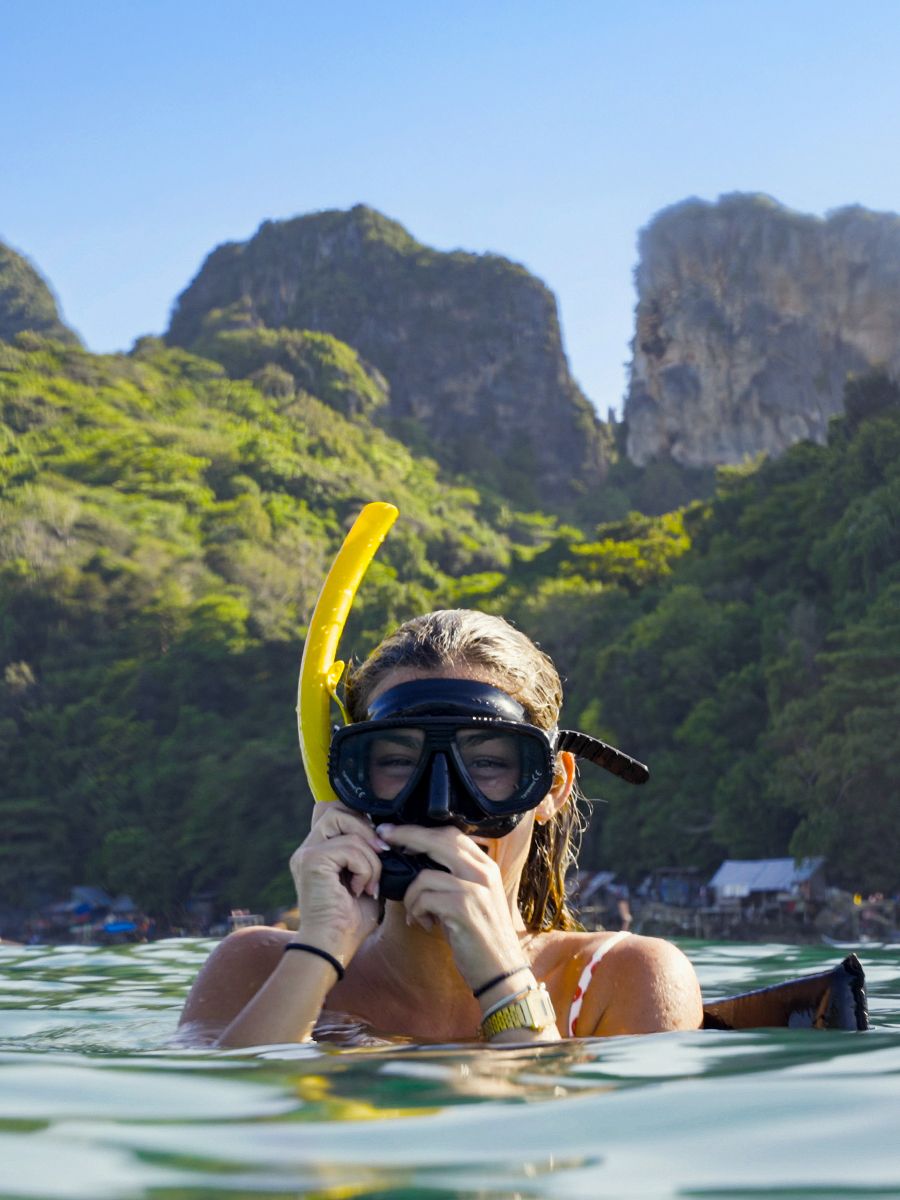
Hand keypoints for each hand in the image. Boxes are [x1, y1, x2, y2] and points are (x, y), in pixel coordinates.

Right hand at [290, 802, 388, 957]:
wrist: (333, 949)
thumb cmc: (349, 923)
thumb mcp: (365, 881)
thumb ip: (368, 857)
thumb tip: (386, 836)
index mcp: (318, 852)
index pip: (335, 812)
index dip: (359, 820)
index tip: (377, 847)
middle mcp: (308, 848)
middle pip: (339, 809)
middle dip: (366, 830)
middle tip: (379, 857)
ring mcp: (306, 853)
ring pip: (348, 827)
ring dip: (369, 856)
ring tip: (369, 883)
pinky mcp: (311, 861)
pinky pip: (350, 848)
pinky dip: (365, 869)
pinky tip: (360, 890)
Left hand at [375, 823, 525, 993]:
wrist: (502, 970)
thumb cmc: (481, 936)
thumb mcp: (474, 898)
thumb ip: (454, 876)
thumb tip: (419, 862)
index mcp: (486, 866)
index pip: (451, 834)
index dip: (422, 830)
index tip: (397, 831)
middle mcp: (483, 872)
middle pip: (438, 840)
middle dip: (407, 836)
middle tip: (385, 839)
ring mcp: (475, 889)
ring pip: (424, 876)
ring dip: (411, 896)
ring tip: (417, 913)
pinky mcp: (463, 908)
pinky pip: (424, 898)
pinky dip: (417, 911)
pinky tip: (425, 924)